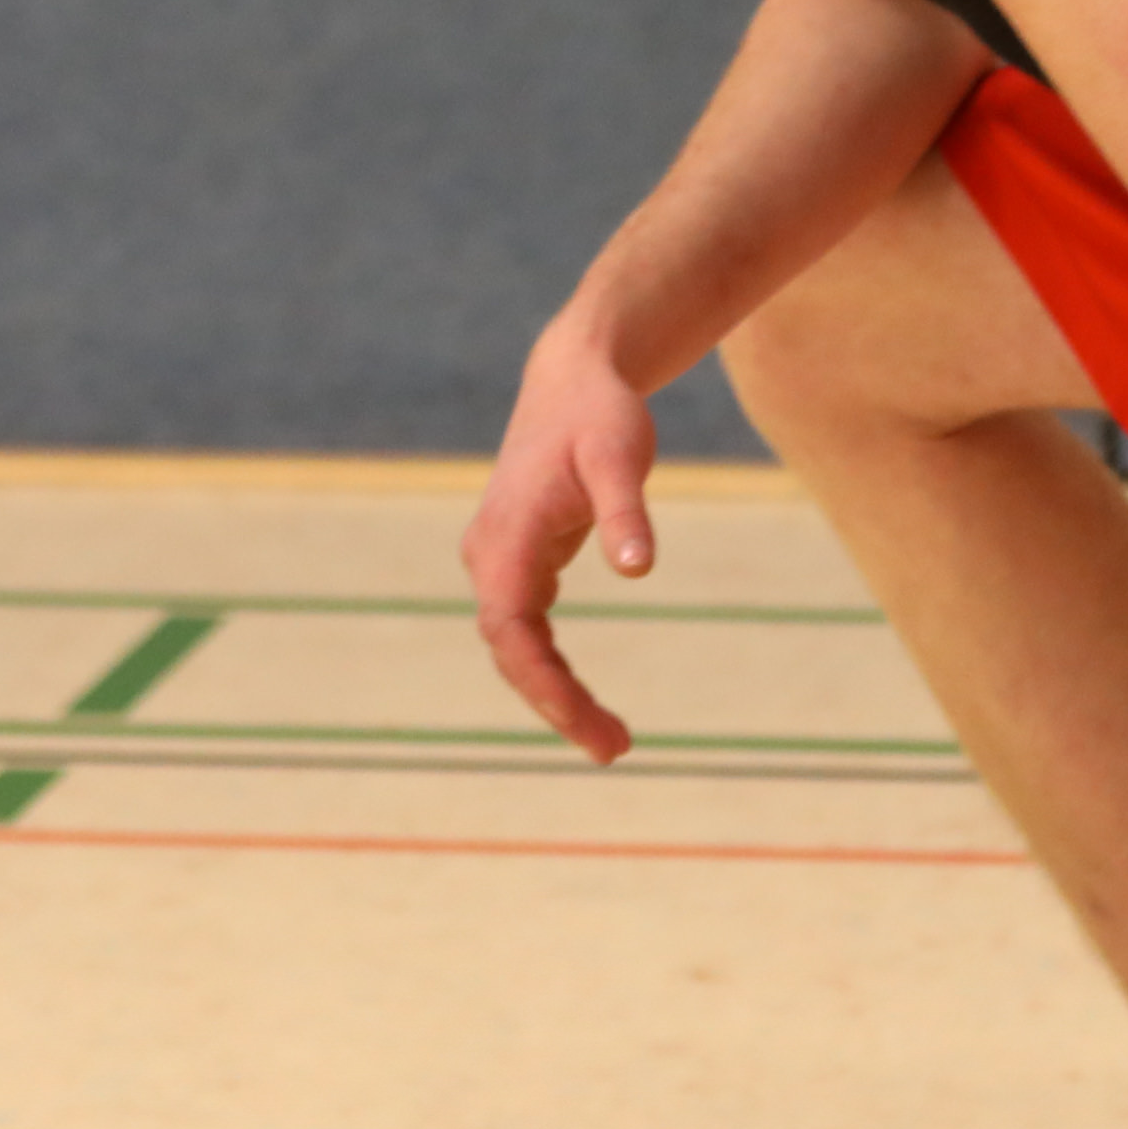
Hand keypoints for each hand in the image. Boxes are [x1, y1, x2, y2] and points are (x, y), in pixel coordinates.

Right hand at [465, 319, 664, 762]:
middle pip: (511, 652)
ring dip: (555, 694)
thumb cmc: (600, 415)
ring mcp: (499, 560)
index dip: (545, 685)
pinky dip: (553, 667)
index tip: (588, 726)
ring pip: (516, 647)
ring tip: (611, 739)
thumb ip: (627, 513)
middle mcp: (489, 556)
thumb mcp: (621, 456)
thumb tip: (638, 570)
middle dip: (557, 704)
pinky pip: (528, 631)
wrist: (574, 378)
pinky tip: (585, 702)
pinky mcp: (519, 561)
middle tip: (615, 750)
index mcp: (506, 539)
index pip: (512, 632)